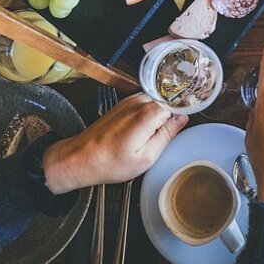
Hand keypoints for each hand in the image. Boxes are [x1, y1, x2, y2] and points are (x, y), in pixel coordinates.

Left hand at [42, 93, 186, 194]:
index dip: (181, 115)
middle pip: (167, 101)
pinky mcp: (122, 105)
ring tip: (148, 137)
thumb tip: (182, 119)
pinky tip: (139, 133)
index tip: (180, 128)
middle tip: (162, 137)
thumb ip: (167, 134)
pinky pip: (143, 105)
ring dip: (157, 116)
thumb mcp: (147, 157)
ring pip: (156, 102)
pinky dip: (146, 116)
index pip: (178, 104)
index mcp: (147, 113)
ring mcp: (129, 101)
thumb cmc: (110, 162)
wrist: (81, 158)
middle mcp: (138, 102)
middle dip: (169, 116)